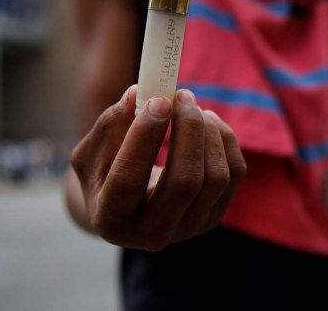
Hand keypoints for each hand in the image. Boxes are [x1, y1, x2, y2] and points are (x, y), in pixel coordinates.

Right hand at [70, 85, 245, 251]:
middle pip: (185, 181)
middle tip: (182, 96)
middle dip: (188, 131)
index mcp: (112, 219)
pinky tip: (207, 122)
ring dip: (208, 132)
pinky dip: (225, 139)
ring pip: (216, 177)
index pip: (128, 180)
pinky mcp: (214, 216)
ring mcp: (189, 228)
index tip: (157, 101)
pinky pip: (234, 173)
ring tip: (191, 106)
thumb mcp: (93, 152)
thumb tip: (138, 93)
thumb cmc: (104, 174)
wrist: (128, 209)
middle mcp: (153, 233)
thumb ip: (111, 125)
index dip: (143, 137)